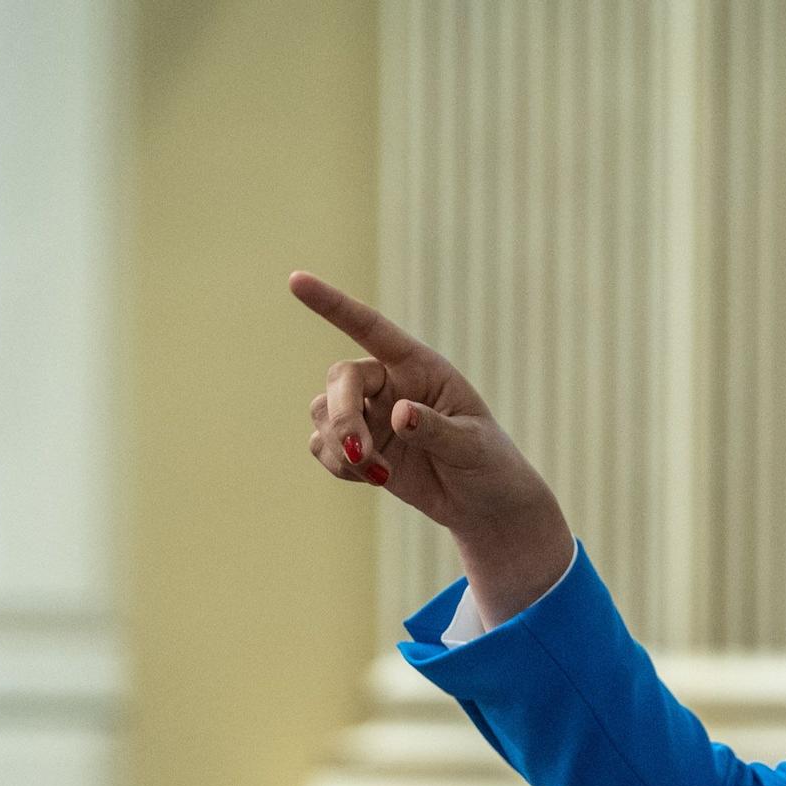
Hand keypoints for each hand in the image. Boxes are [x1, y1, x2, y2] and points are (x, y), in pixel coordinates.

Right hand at [290, 271, 574, 626]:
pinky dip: (338, 466)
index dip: (333, 304)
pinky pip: (323, 446)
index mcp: (419, 366)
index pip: (371, 328)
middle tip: (361, 456)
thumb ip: (437, 429)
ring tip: (379, 475)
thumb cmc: (488, 464)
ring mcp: (369, 414)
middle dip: (343, 418)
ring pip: (322, 413)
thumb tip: (399, 412)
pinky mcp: (357, 446)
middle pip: (340, 379)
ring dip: (341, 449)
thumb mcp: (473, 446)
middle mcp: (388, 383)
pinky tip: (373, 479)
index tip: (296, 280)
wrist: (483, 505)